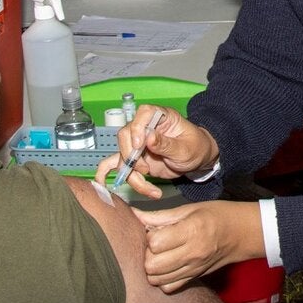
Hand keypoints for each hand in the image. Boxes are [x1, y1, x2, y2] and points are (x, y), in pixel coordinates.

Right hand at [94, 104, 218, 198]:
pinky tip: (105, 184)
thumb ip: (167, 144)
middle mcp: (146, 127)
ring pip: (122, 157)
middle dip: (131, 156)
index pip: (144, 113)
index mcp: (161, 117)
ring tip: (151, 190)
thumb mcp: (185, 148)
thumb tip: (149, 138)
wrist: (196, 160)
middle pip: (125, 135)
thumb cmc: (195, 148)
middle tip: (145, 170)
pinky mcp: (135, 159)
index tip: (140, 144)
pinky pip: (119, 166)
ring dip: (132, 175)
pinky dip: (113, 176)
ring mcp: (138, 144)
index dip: (138, 127)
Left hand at [134, 200, 263, 291]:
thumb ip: (160, 216)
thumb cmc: (217, 215)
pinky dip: (163, 279)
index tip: (156, 230)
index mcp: (192, 230)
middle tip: (156, 244)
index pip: (154, 243)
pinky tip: (167, 266)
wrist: (243, 233)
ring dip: (153, 267)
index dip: (150, 236)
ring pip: (156, 279)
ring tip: (161, 255)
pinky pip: (168, 287)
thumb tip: (133, 214)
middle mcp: (192, 253)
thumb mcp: (190, 209)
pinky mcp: (195, 278)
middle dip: (148, 254)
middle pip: (152, 265)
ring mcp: (194, 269)